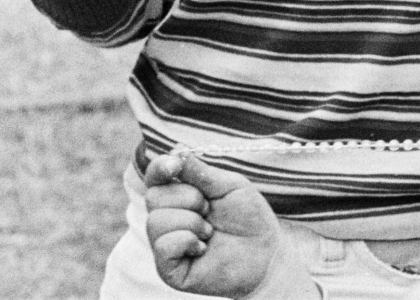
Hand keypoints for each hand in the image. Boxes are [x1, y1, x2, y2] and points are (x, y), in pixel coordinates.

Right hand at [143, 153, 303, 298]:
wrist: (265, 252)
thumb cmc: (249, 217)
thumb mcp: (229, 186)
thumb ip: (201, 172)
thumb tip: (176, 150)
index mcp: (180, 195)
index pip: (156, 177)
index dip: (160, 168)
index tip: (174, 165)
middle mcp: (168, 218)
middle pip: (154, 196)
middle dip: (188, 198)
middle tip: (210, 209)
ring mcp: (165, 243)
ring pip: (157, 220)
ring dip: (191, 222)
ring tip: (209, 231)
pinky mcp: (168, 267)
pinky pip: (163, 245)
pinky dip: (187, 241)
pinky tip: (202, 248)